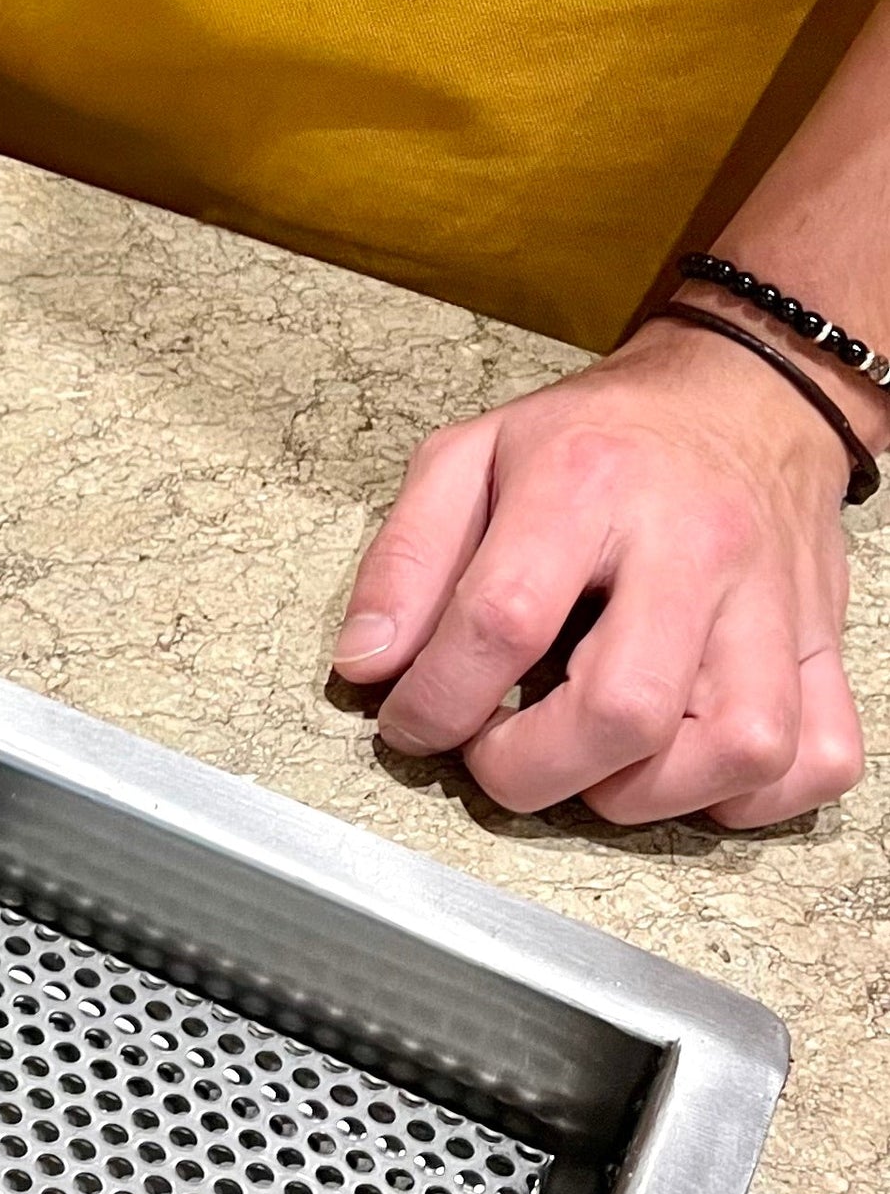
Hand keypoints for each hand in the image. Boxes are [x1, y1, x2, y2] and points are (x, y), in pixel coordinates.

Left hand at [332, 317, 867, 826]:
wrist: (740, 395)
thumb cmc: (595, 438)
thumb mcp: (468, 458)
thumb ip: (405, 559)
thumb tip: (364, 664)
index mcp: (586, 484)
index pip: (501, 620)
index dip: (437, 699)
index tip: (409, 722)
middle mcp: (692, 546)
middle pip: (624, 708)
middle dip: (533, 769)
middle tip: (494, 754)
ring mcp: (775, 602)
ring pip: (735, 751)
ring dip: (639, 794)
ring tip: (583, 762)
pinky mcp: (828, 645)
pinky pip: (814, 762)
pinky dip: (746, 798)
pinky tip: (678, 766)